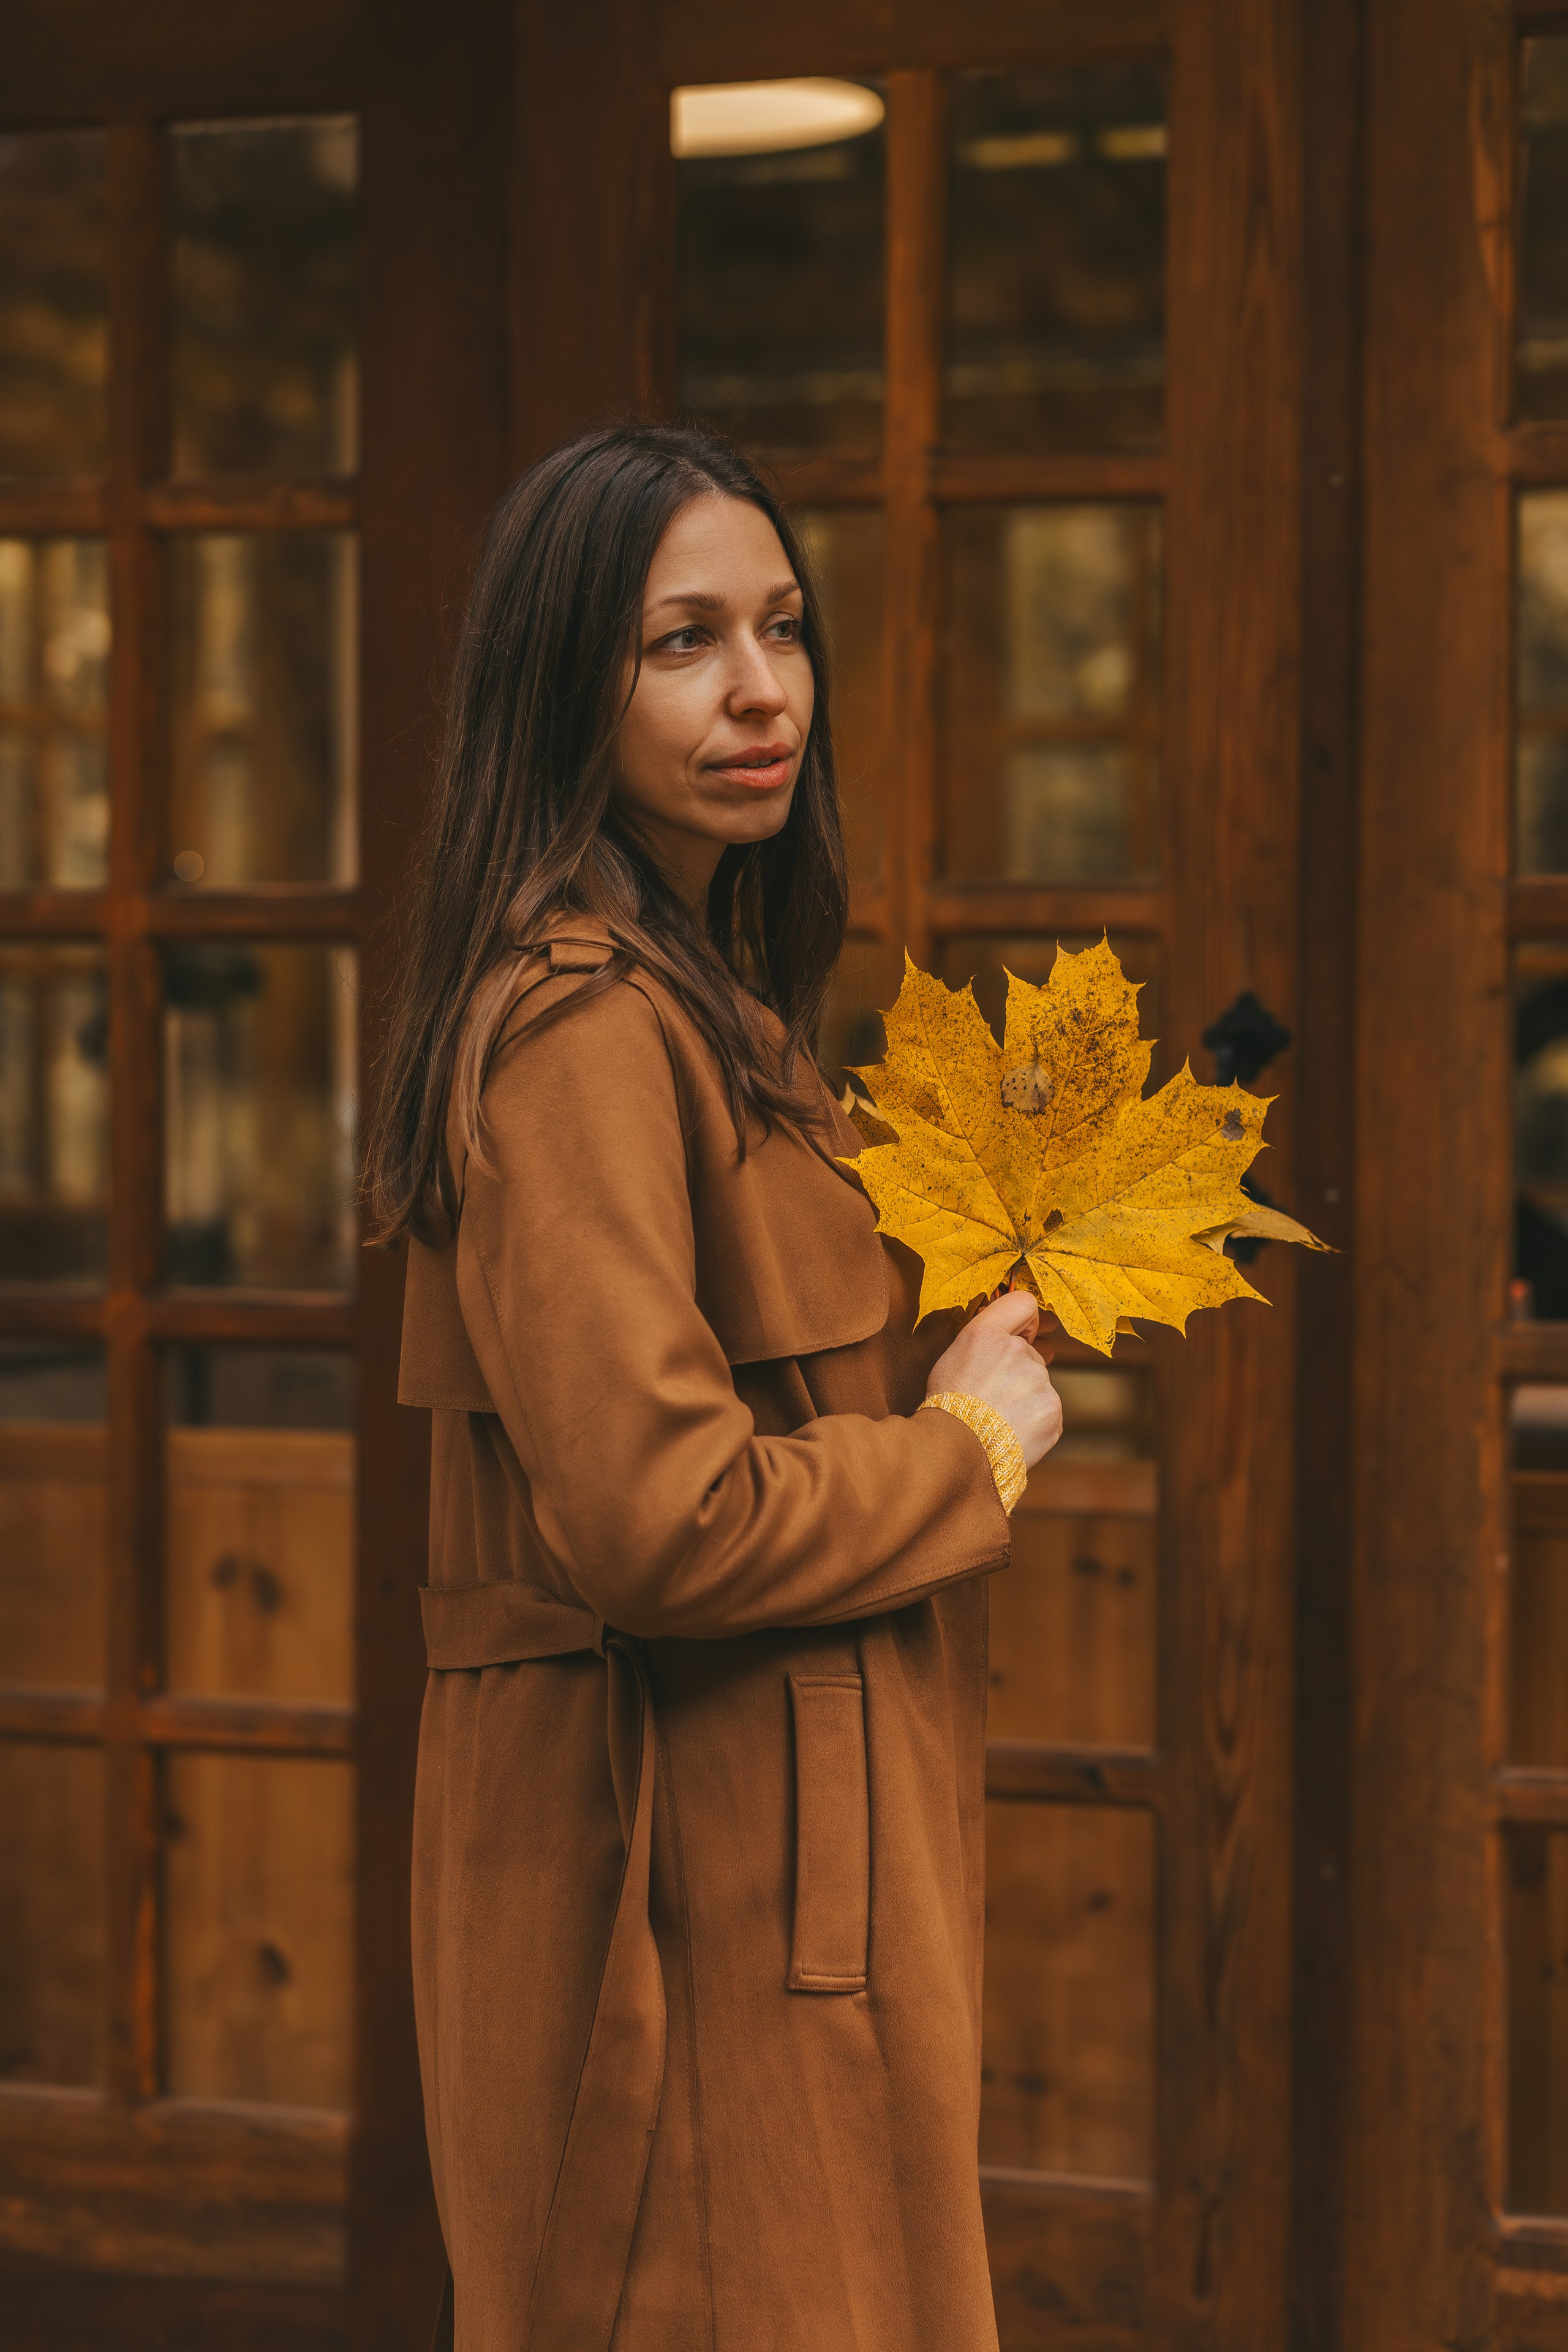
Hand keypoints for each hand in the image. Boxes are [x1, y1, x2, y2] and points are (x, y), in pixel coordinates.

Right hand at [925, 1288, 1062, 1467]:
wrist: (957, 1451)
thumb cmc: (949, 1405)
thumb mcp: (954, 1358)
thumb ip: (987, 1338)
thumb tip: (1022, 1336)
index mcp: (987, 1334)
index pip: (1024, 1304)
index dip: (1025, 1321)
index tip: (1020, 1335)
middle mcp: (1018, 1350)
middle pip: (1031, 1353)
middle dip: (1018, 1371)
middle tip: (992, 1396)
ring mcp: (1040, 1381)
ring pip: (1038, 1384)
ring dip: (1025, 1398)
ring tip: (998, 1419)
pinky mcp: (1053, 1410)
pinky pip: (1047, 1411)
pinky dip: (1034, 1421)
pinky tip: (1012, 1432)